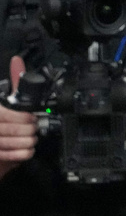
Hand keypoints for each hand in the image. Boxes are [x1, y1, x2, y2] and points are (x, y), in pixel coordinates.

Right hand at [0, 57, 36, 178]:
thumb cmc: (3, 121)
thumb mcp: (5, 99)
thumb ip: (14, 79)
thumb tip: (17, 59)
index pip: (6, 114)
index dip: (23, 118)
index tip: (32, 119)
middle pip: (15, 129)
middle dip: (30, 130)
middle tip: (33, 129)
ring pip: (16, 143)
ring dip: (28, 141)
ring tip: (30, 138)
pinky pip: (15, 156)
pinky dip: (25, 153)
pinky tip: (26, 149)